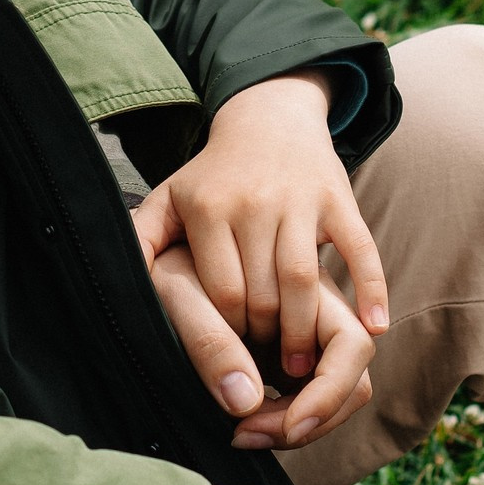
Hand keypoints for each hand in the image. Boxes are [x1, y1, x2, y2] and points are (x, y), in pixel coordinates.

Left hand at [131, 71, 388, 383]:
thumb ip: (140, 239)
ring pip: (305, 280)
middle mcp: (254, 202)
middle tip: (268, 365)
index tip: (234, 349)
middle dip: (266, 338)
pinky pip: (360, 250)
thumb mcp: (168, 200)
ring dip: (306, 330)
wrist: (269, 119)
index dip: (231, 331)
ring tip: (301, 364)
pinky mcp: (338, 198)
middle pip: (263, 293)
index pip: (223, 293)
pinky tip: (372, 327)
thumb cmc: (212, 176)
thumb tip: (111, 280)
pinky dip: (371, 290)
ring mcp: (300, 199)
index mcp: (208, 208)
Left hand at [148, 245, 371, 448]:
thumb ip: (208, 338)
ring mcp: (314, 317)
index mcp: (304, 272)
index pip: (351, 342)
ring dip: (304, 420)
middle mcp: (320, 293)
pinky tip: (266, 427)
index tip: (278, 426)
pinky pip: (321, 385)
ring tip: (244, 429)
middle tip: (246, 433)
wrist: (159, 249)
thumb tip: (246, 401)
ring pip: (346, 383)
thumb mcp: (173, 292)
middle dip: (312, 416)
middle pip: (353, 370)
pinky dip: (302, 414)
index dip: (326, 394)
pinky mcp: (297, 340)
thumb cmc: (162, 263)